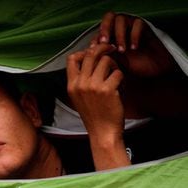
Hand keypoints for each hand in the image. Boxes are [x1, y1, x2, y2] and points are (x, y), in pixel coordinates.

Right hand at [66, 43, 129, 169]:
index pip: (71, 59)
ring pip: (106, 60)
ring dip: (114, 65)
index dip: (84, 51)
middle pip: (90, 54)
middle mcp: (80, 84)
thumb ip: (80, 80)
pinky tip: (120, 87)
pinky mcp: (108, 90)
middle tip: (112, 49)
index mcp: (71, 86)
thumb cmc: (94, 115)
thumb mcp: (79, 98)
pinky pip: (118, 72)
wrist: (102, 133)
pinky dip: (122, 78)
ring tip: (115, 75)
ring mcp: (93, 86)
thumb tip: (88, 59)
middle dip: (103, 48)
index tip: (93, 53)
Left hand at [90, 11, 174, 76]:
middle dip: (105, 29)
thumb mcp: (113, 64)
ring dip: (119, 35)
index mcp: (110, 36)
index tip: (94, 50)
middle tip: (105, 42)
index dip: (95, 38)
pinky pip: (137, 23)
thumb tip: (90, 53)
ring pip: (121, 19)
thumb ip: (103, 57)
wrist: (151, 70)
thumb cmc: (131, 68)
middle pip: (109, 17)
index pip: (99, 30)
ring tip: (122, 51)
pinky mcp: (144, 28)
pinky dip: (134, 35)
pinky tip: (134, 48)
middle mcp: (119, 29)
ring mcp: (131, 27)